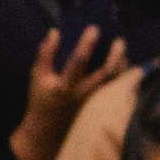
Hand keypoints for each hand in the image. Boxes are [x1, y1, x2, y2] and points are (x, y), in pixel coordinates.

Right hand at [8, 29, 129, 159]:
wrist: (47, 131)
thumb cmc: (41, 100)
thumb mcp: (37, 76)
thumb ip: (45, 54)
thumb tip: (55, 31)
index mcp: (63, 86)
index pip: (77, 62)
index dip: (86, 44)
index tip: (94, 28)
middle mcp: (81, 94)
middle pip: (104, 73)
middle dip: (114, 56)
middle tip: (119, 41)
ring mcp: (92, 101)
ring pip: (112, 81)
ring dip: (120, 64)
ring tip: (121, 49)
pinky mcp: (98, 106)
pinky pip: (114, 88)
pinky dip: (120, 75)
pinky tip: (121, 63)